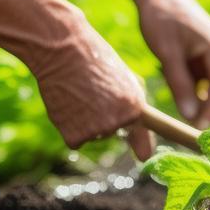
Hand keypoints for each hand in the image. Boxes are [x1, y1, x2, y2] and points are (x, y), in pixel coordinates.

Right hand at [27, 11, 153, 159]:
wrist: (64, 50)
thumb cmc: (99, 64)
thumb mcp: (128, 84)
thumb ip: (140, 120)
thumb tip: (146, 158)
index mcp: (136, 109)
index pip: (140, 134)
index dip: (136, 134)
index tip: (143, 152)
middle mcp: (118, 123)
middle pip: (114, 132)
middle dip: (105, 117)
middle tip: (94, 93)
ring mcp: (95, 131)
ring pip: (95, 135)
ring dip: (87, 121)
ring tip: (81, 94)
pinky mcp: (74, 136)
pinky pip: (77, 140)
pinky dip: (70, 127)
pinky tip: (69, 105)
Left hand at [137, 0, 209, 126]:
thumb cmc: (161, 19)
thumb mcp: (167, 53)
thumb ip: (180, 85)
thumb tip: (191, 116)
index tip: (195, 126)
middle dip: (209, 102)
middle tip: (185, 108)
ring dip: (203, 91)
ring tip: (176, 78)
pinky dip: (200, 82)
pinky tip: (179, 71)